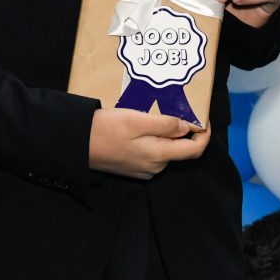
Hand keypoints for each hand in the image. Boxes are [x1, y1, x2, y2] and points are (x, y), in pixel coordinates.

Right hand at [88, 107, 207, 178]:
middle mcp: (155, 167)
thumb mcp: (135, 119)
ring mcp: (143, 171)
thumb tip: (189, 126)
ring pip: (165, 152)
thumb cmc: (104, 129)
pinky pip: (152, 155)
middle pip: (180, 150)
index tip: (204, 118)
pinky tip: (139, 128)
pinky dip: (153, 141)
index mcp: (159, 155)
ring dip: (165, 135)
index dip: (204, 135)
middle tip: (173, 109)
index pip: (194, 150)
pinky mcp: (133, 169)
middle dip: (183, 132)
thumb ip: (165, 124)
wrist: (75, 145)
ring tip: (151, 116)